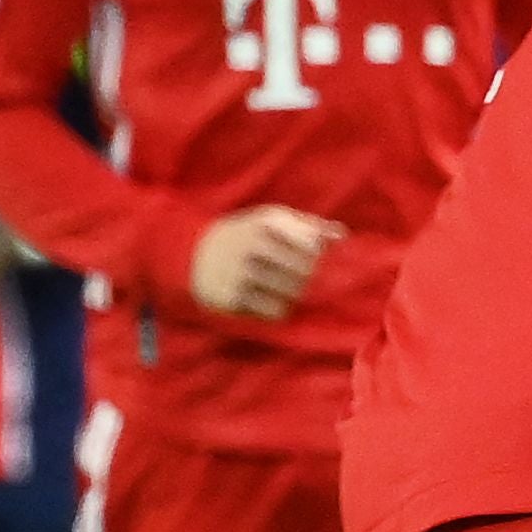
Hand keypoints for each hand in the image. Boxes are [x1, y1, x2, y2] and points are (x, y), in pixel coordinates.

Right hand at [188, 205, 343, 320]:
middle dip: (309, 278)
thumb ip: (308, 226)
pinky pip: (274, 311)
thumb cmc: (245, 236)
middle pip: (305, 271)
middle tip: (303, 279)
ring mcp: (239, 271)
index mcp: (266, 221)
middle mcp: (251, 243)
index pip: (312, 245)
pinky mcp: (230, 297)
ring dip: (294, 294)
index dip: (319, 257)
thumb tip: (341, 235)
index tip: (314, 259)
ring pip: (292, 293)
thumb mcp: (271, 221)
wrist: (190, 253)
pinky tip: (268, 299)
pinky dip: (278, 309)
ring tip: (284, 287)